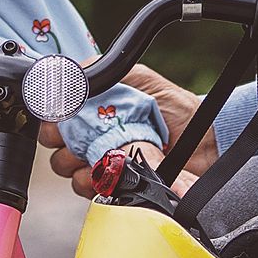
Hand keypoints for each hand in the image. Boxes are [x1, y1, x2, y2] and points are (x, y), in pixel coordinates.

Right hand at [53, 61, 216, 199]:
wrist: (205, 149)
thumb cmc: (178, 112)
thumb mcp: (145, 82)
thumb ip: (112, 73)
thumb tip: (78, 72)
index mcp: (97, 106)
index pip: (58, 106)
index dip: (53, 108)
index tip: (59, 109)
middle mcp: (93, 133)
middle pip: (52, 136)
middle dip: (57, 134)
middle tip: (70, 132)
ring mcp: (99, 161)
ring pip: (63, 163)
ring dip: (73, 159)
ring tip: (97, 153)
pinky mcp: (109, 185)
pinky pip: (83, 185)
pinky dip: (89, 180)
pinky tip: (107, 172)